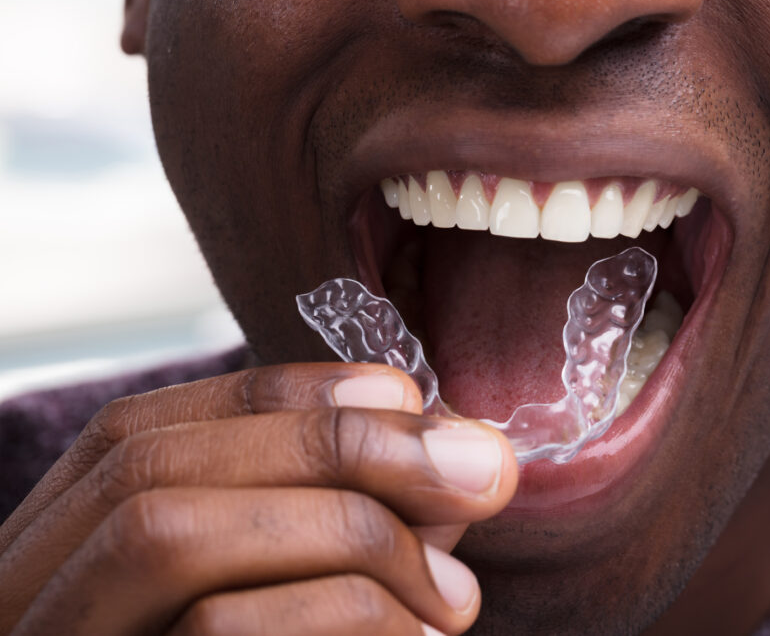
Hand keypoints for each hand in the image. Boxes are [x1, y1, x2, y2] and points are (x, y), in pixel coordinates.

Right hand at [0, 363, 517, 634]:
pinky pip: (218, 635)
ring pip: (166, 534)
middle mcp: (18, 610)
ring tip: (457, 591)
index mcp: (52, 567)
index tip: (407, 397)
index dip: (278, 398)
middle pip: (156, 471)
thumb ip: (335, 537)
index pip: (139, 433)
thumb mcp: (282, 607)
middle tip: (483, 470)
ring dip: (344, 530)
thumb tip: (449, 462)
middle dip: (338, 447)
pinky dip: (340, 612)